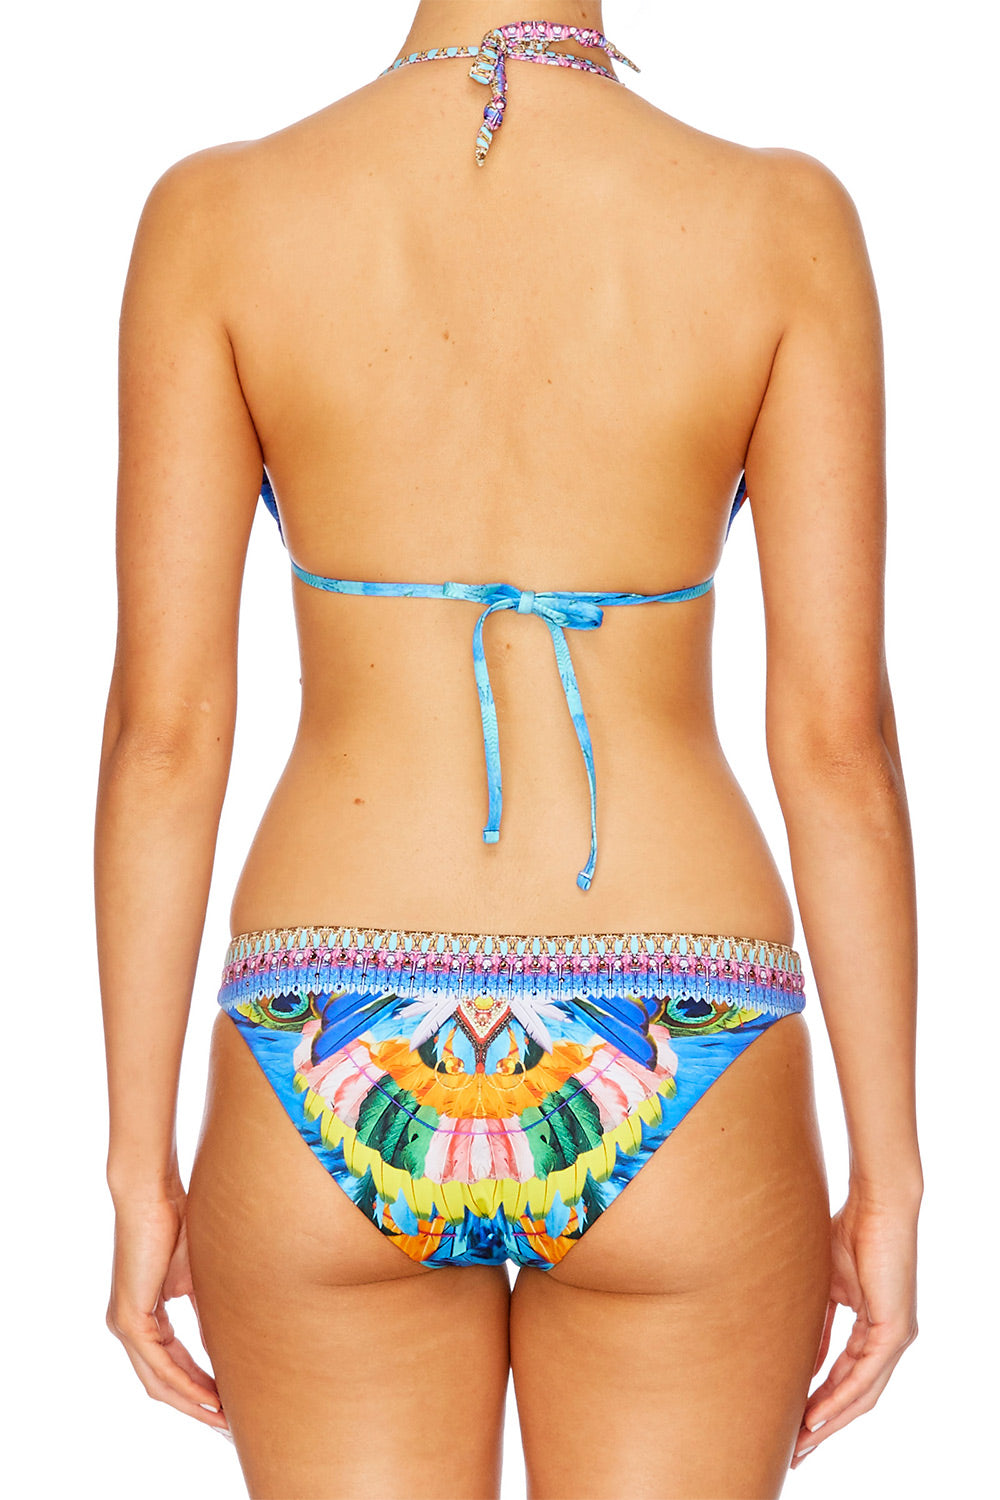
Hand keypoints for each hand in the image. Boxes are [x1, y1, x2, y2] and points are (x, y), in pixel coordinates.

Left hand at [106, 1186, 228, 1431]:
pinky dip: (184, 1382)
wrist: (153, 1195)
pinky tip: (207, 1395)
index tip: (227, 1400)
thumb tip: (226, 1341)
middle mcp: (129, 1325)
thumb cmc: (177, 1222)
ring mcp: (125, 1324)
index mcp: (144, 1315)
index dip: (199, 1385)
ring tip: (221, 1418)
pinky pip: (157, 1364)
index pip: (171, 1363)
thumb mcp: (197, 1277)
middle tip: (227, 1423)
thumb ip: (206, 1311)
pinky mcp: (129, 1318)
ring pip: (157, 1380)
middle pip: (162, 1382)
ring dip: (191, 1402)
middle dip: (195, 1405)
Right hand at [790, 1186, 919, 1468]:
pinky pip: (867, 1376)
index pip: (845, 1376)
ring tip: (802, 1441)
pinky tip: (819, 1415)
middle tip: (795, 1450)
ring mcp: (896, 1336)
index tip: (793, 1423)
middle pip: (856, 1396)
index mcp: (873, 1327)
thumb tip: (798, 1360)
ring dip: (831, 1421)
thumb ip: (816, 1323)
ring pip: (863, 1393)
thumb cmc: (848, 1230)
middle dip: (823, 1425)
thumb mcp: (824, 1286)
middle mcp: (889, 1338)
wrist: (876, 1202)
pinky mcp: (896, 1330)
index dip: (820, 1402)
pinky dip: (841, 1398)